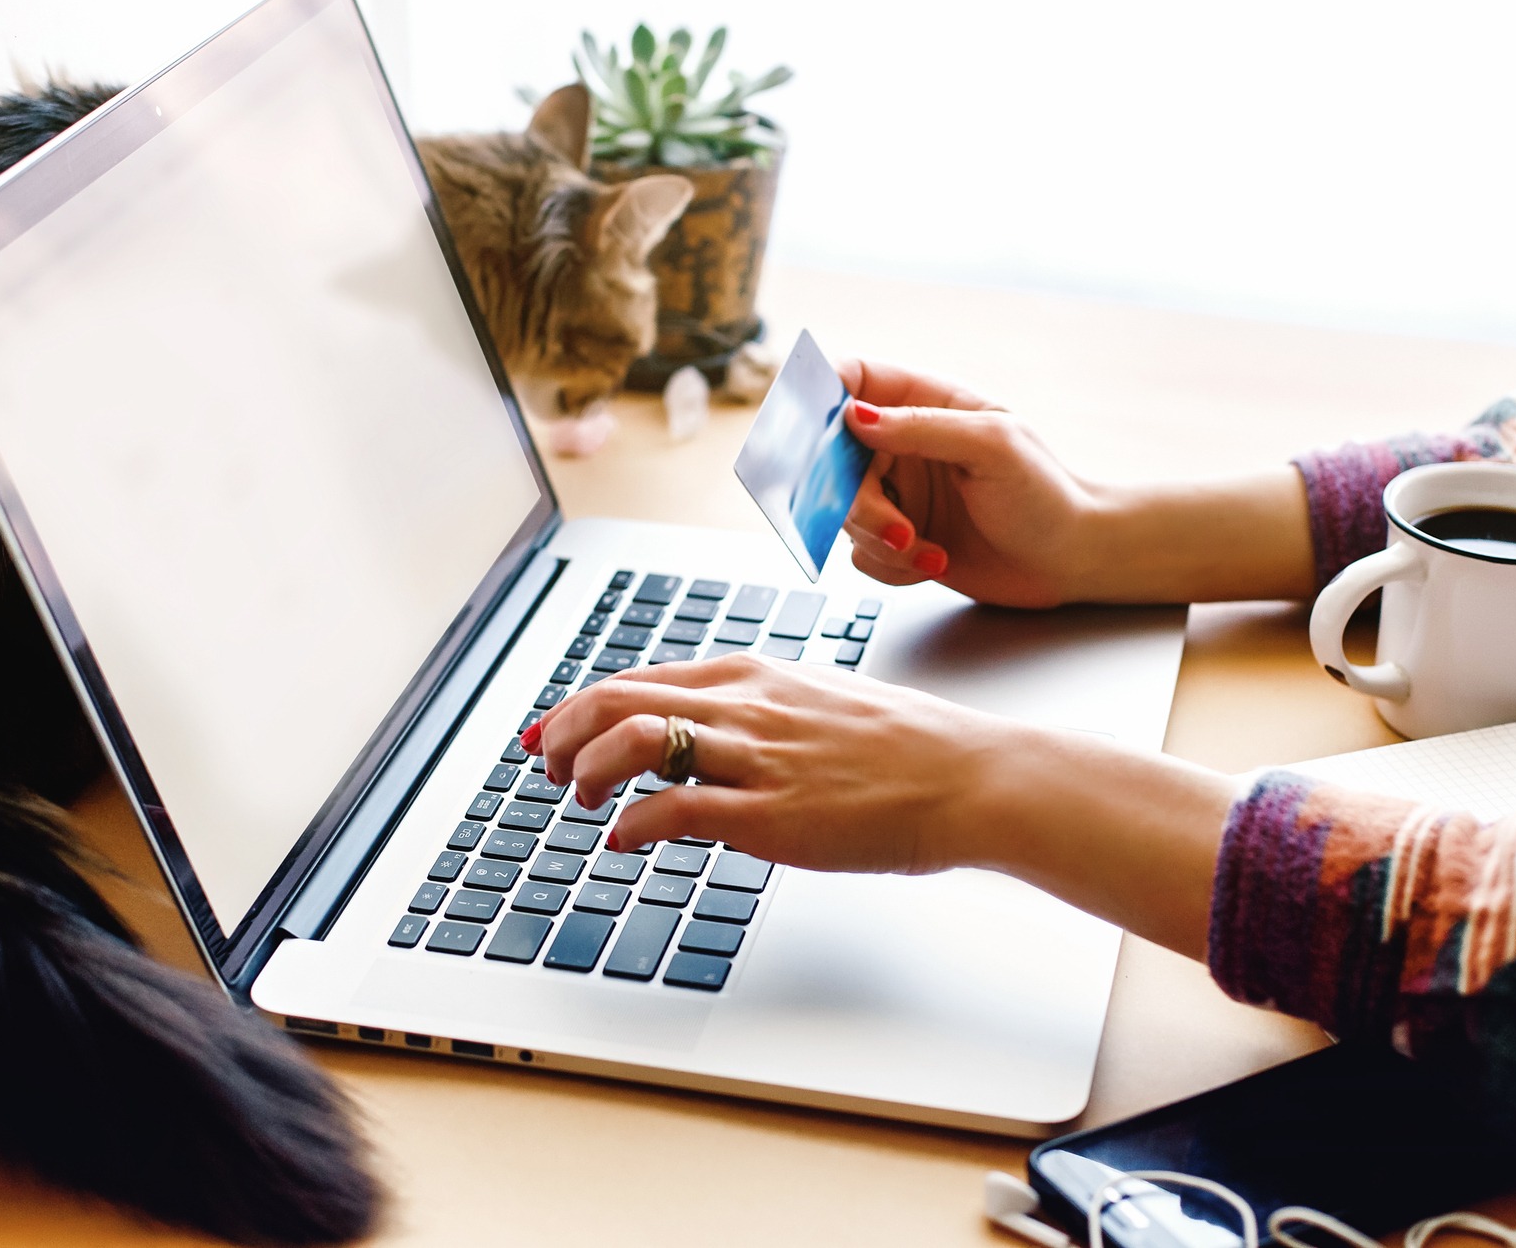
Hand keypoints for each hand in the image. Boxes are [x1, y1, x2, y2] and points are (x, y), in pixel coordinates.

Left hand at [529, 653, 1237, 958]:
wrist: (971, 775)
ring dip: (587, 769)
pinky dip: (633, 824)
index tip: (554, 727)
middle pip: (620, 697)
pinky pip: (676, 810)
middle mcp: (747, 704)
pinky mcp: (771, 813)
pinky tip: (623, 841)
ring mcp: (757, 756)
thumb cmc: (909, 746)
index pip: (644, 676)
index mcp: (757, 674)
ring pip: (635, 739)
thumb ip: (762, 713)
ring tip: (577, 798)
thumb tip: (713, 739)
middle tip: (544, 762)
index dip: (584, 703)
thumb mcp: (822, 703)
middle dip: (565, 730)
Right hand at [835, 357, 1096, 607]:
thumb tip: (854, 416)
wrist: (1070, 561)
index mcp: (925, 402)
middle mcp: (904, 444)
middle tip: (894, 525)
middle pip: (833, 457)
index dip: (820, 395)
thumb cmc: (1045, 494)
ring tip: (925, 547)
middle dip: (854, 499)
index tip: (813, 429)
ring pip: (842, 511)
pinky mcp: (899, 539)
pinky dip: (890, 565)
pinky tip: (935, 562)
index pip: (852, 379)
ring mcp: (899, 493)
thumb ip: (920, 426)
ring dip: (878, 538)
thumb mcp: (991, 446)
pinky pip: (861, 553)